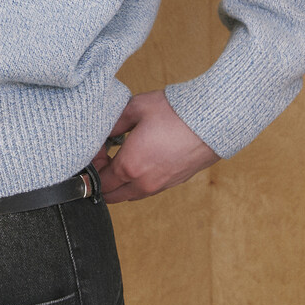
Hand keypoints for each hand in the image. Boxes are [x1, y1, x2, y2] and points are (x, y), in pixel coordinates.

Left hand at [91, 90, 220, 201]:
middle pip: (111, 196)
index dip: (92, 167)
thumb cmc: (174, 112)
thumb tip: (102, 132)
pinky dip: (138, 182)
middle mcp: (143, 183)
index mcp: (128, 166)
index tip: (99, 149)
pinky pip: (148, 190)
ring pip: (130, 195)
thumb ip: (113, 123)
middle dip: (102, 180)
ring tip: (124, 157)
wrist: (212, 120)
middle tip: (107, 156)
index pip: (97, 182)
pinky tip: (144, 160)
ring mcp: (160, 186)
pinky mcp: (174, 183)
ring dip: (121, 183)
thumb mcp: (134, 108)